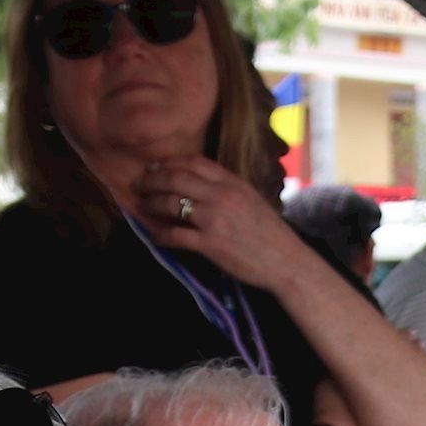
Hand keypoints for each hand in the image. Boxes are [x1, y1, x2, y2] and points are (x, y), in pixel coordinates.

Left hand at [134, 155, 310, 292]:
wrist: (286, 262)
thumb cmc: (272, 234)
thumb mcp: (252, 200)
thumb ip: (228, 190)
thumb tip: (202, 186)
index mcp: (232, 183)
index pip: (193, 163)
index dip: (169, 162)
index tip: (155, 167)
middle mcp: (221, 197)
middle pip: (176, 179)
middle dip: (152, 180)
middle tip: (139, 184)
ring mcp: (214, 220)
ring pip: (171, 204)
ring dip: (151, 204)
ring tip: (143, 207)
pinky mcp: (210, 244)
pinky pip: (176, 236)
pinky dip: (161, 236)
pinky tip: (156, 237)